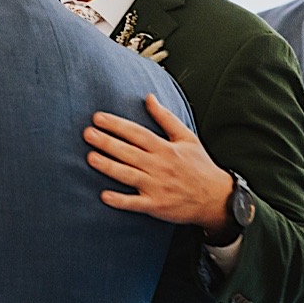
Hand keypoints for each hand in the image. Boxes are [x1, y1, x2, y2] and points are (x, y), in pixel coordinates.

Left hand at [84, 93, 234, 239]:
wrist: (216, 198)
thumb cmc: (199, 166)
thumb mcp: (187, 137)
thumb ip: (166, 118)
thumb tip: (149, 97)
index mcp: (166, 148)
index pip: (137, 133)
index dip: (117, 125)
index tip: (97, 118)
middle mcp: (160, 166)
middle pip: (129, 152)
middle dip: (107, 142)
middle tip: (87, 133)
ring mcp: (157, 186)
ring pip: (129, 175)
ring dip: (109, 166)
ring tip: (90, 157)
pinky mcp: (156, 205)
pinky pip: (135, 203)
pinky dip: (120, 200)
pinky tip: (104, 196)